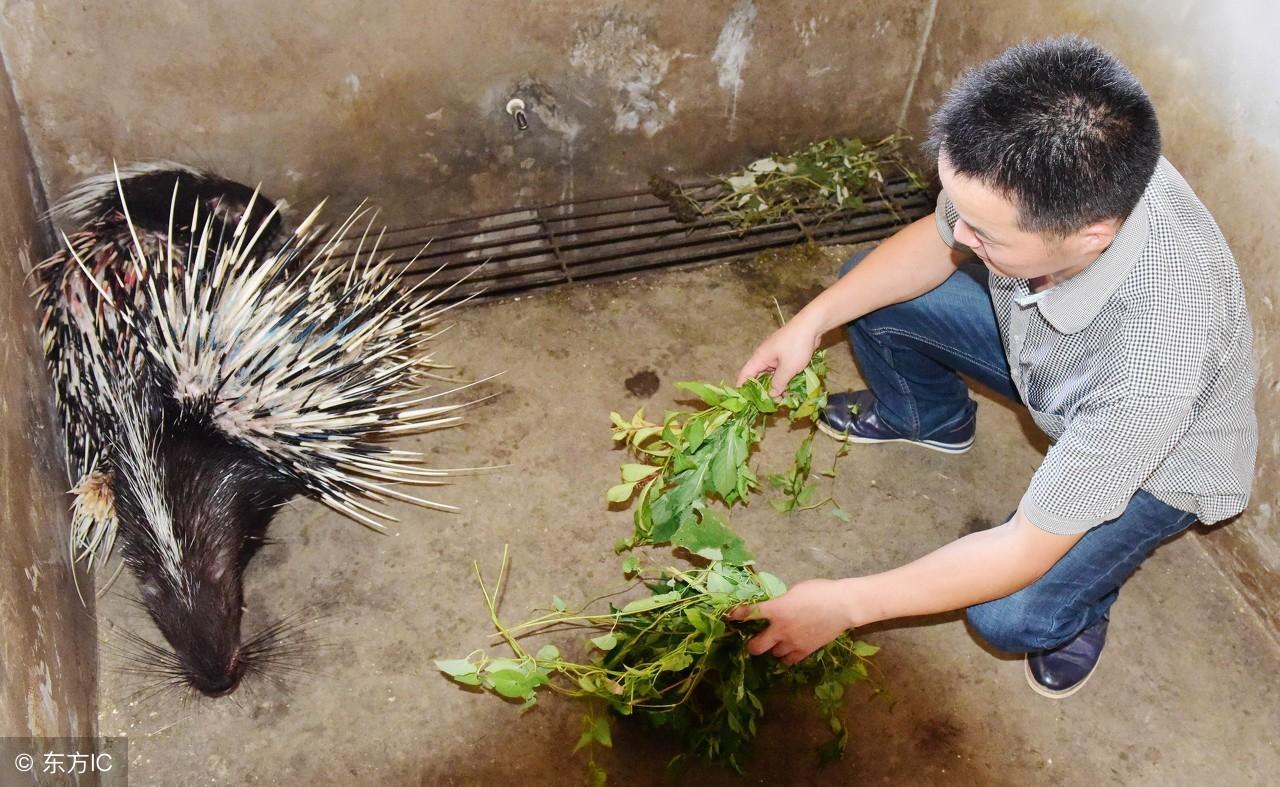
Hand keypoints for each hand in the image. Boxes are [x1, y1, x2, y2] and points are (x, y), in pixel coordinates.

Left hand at [726, 578, 858, 664]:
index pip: (749, 613)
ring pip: (773, 654)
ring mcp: (792, 643)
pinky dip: (786, 656)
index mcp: (776, 609)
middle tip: (752, 641)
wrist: (842, 605)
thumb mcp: (794, 591)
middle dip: (751, 645)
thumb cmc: (819, 591)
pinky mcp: (805, 651)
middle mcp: (780, 629)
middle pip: (756, 646)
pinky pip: (789, 660)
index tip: (730, 617)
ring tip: (775, 643)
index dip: (736, 615)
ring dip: (772, 649)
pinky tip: (788, 650)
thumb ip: (780, 603)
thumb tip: (775, 608)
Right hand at [735, 317, 822, 395]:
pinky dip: (783, 379)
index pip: (745, 375)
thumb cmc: (796, 346)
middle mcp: (764, 357)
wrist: (812, 325)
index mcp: (760, 358)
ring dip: (775, 386)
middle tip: (768, 405)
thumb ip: (778, 383)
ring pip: (771, 374)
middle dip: (763, 391)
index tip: (745, 402)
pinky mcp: (786, 355)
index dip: (742, 388)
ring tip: (782, 399)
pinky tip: (790, 388)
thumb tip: (771, 395)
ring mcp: (775, 355)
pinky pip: (780, 370)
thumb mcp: (788, 368)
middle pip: (758, 376)